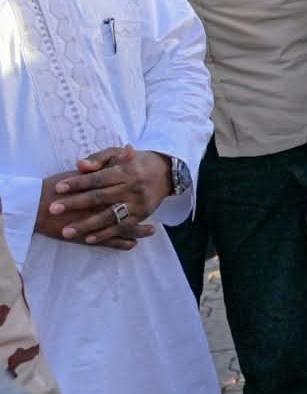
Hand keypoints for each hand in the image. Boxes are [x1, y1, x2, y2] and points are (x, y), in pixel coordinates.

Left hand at [38, 146, 171, 248]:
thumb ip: (98, 159)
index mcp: (126, 171)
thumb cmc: (135, 162)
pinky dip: (105, 234)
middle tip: (53, 210)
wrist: (166, 173)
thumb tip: (79, 165)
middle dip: (75, 204)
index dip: (77, 183)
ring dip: (87, 225)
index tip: (58, 188)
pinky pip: (121, 228)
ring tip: (66, 231)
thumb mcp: (117, 154)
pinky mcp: (141, 216)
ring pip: (109, 216)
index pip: (97, 178)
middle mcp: (132, 188)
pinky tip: (88, 239)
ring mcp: (137, 204)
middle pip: (100, 198)